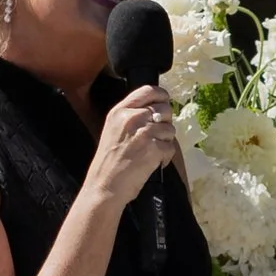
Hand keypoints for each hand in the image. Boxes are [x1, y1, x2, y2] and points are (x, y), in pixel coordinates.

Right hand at [89, 85, 177, 215]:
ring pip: (170, 129)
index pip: (148, 90)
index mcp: (120, 111)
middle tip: (155, 137)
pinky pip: (170, 148)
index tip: (164, 102)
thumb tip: (155, 110)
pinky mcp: (154, 149)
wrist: (105, 185)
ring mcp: (144, 133)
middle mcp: (132, 118)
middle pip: (164, 109)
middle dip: (164, 123)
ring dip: (165, 142)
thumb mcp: (113, 129)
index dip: (162, 96)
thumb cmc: (108, 162)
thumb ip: (131, 116)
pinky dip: (165, 157)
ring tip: (150, 153)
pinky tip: (153, 163)